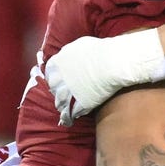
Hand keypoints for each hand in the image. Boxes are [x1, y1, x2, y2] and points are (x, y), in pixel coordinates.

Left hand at [44, 30, 164, 125]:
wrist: (113, 62)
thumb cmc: (102, 50)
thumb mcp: (82, 45)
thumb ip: (72, 52)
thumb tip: (72, 54)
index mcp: (58, 62)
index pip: (50, 73)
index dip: (55, 78)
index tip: (59, 81)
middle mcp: (59, 78)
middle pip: (53, 89)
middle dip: (57, 93)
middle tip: (63, 96)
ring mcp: (67, 92)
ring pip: (60, 103)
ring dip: (62, 107)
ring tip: (64, 113)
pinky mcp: (78, 103)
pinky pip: (69, 113)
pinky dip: (69, 118)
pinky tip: (69, 121)